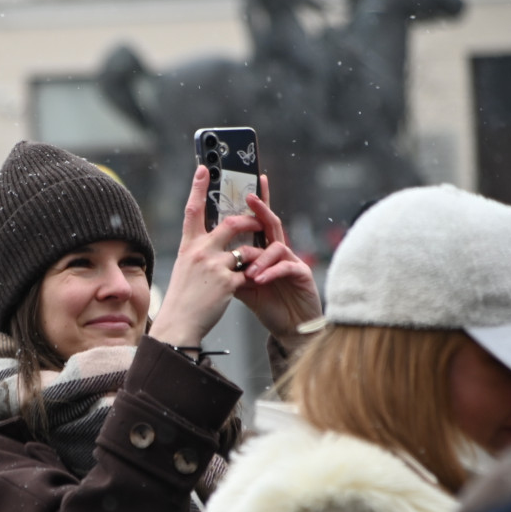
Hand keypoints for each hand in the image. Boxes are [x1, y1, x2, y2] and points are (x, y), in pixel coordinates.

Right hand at [150, 165, 261, 346]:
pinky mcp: (228, 282)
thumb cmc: (183, 299)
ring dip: (256, 255)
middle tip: (257, 222)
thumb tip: (216, 243)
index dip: (198, 187)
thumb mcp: (186, 270)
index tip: (204, 167)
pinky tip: (257, 283)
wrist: (179, 325)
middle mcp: (199, 252)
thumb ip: (200, 253)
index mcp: (188, 247)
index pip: (193, 210)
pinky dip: (256, 276)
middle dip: (248, 222)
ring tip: (261, 261)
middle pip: (230, 224)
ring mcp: (214, 266)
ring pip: (246, 249)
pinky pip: (250, 272)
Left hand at [234, 175, 321, 340]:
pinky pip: (286, 267)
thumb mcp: (243, 286)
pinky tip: (260, 280)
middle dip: (261, 209)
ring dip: (260, 258)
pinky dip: (271, 272)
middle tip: (250, 198)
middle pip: (270, 223)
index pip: (258, 223)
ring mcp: (292, 261)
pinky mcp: (302, 274)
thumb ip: (230, 270)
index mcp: (264, 251)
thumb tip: (208, 258)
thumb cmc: (268, 304)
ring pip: (277, 246)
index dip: (256, 203)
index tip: (248, 184)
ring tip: (248, 274)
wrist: (289, 328)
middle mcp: (279, 251)